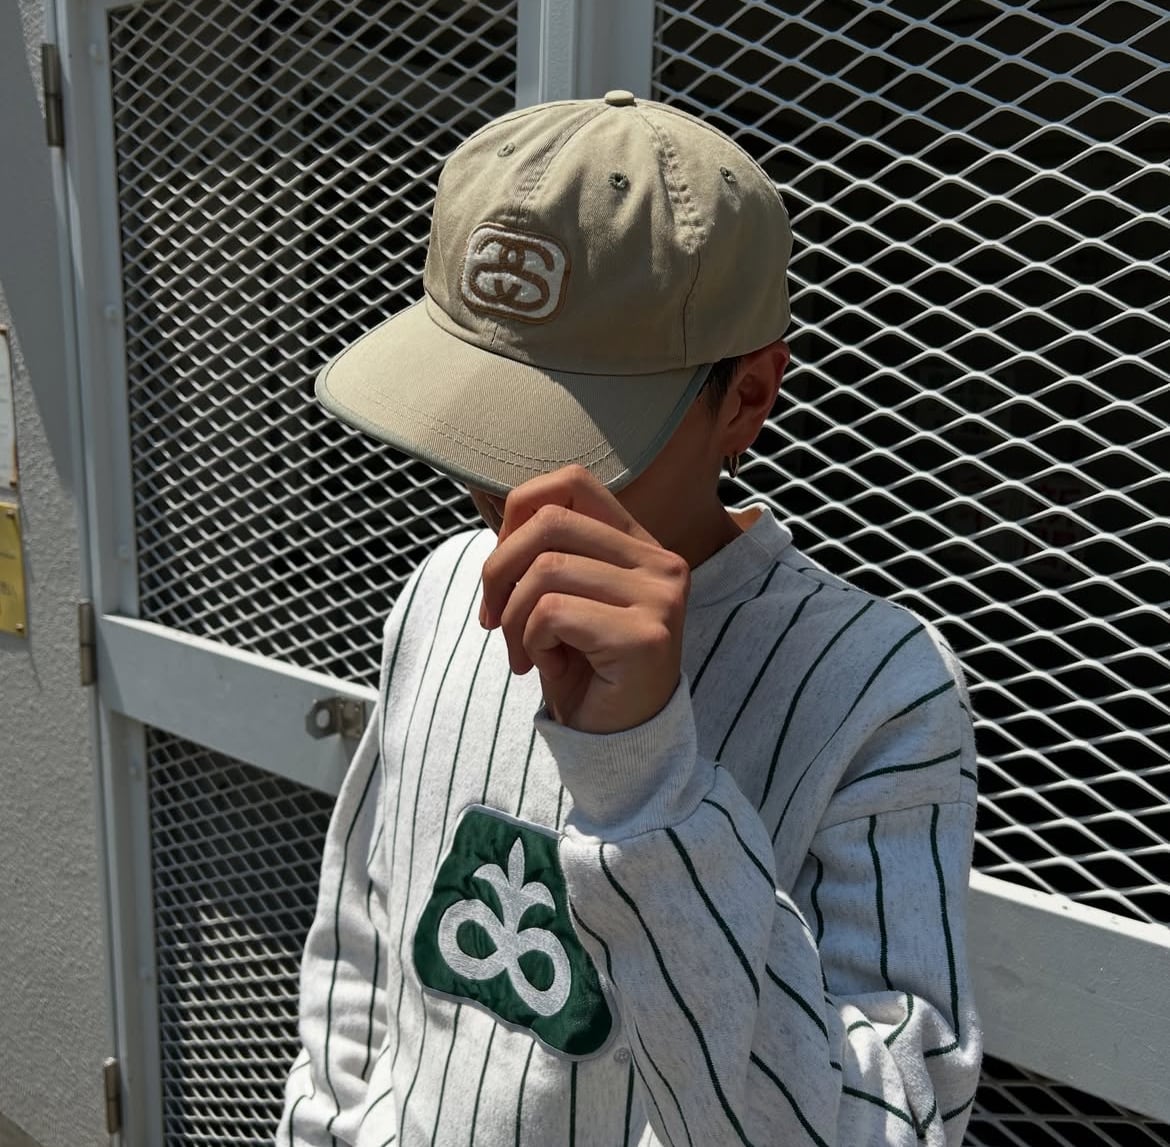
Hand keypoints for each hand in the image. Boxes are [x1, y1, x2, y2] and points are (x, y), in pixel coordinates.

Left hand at [479, 466, 689, 734]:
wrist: (616, 743)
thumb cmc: (583, 670)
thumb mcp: (559, 598)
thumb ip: (544, 554)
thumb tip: (502, 524)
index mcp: (640, 546)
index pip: (573, 484)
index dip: (519, 512)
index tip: (502, 567)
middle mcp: (660, 563)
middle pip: (549, 523)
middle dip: (499, 570)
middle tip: (494, 619)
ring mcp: (660, 597)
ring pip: (546, 569)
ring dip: (513, 617)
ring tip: (521, 652)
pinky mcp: (646, 635)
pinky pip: (553, 612)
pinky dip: (530, 640)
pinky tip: (541, 666)